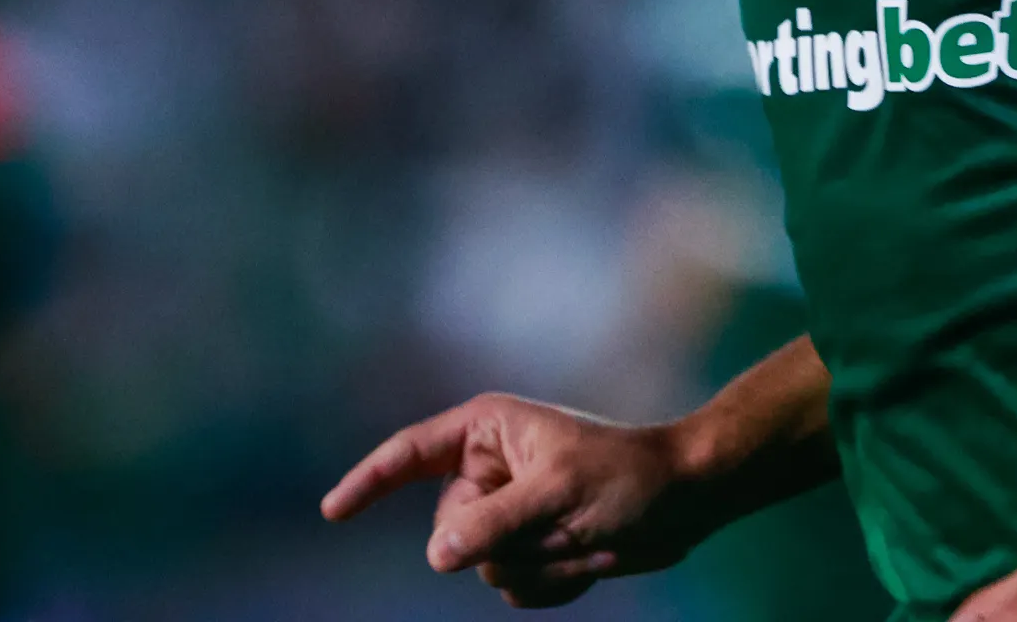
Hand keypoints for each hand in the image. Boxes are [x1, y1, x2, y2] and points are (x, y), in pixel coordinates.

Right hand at [320, 393, 712, 606]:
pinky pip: (514, 587)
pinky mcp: (531, 544)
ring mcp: (510, 510)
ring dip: (536, 565)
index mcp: (488, 430)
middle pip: (452, 531)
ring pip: (484, 567)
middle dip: (504, 544)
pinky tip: (589, 559)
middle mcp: (491, 468)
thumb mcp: (557, 497)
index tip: (331, 512)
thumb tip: (437, 556)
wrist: (685, 500)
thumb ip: (492, 524)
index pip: (410, 455)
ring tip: (584, 538)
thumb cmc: (626, 478)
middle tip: (560, 525)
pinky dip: (552, 583)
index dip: (368, 483)